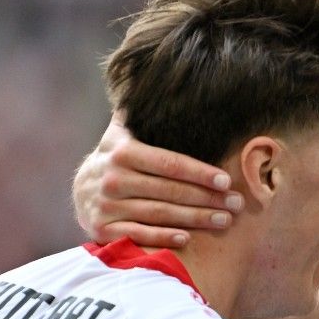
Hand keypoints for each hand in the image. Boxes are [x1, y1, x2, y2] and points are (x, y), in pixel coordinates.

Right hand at [73, 112, 239, 247]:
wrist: (81, 193)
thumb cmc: (116, 161)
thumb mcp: (122, 134)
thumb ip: (139, 115)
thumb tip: (157, 79)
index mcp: (122, 152)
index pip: (170, 164)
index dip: (200, 173)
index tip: (226, 181)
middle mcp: (112, 178)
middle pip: (170, 191)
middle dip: (207, 198)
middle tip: (237, 203)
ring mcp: (106, 206)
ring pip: (159, 214)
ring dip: (196, 219)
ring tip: (225, 220)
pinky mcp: (102, 230)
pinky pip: (139, 235)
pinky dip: (164, 238)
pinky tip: (188, 238)